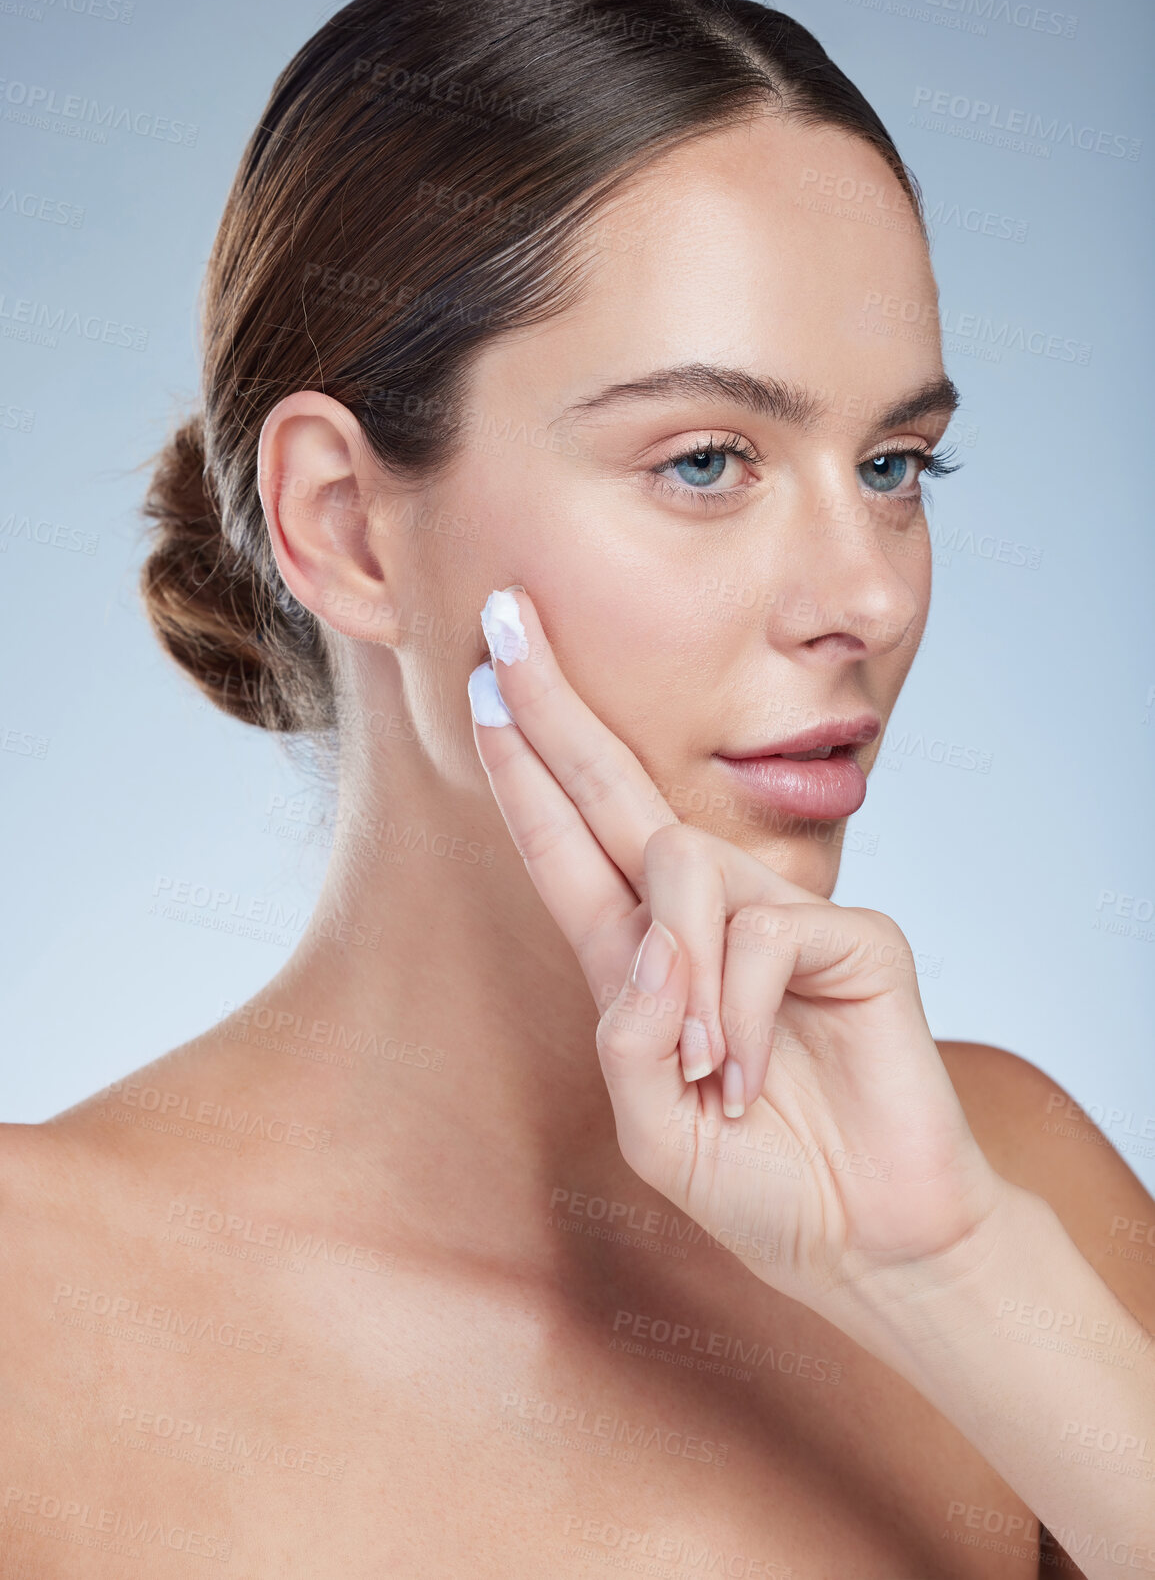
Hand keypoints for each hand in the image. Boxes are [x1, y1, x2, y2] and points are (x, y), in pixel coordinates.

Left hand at [468, 585, 1005, 1317]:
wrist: (869, 1240)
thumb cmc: (760, 1180)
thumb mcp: (654, 1126)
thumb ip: (632, 1034)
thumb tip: (658, 939)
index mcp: (643, 958)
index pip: (570, 845)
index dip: (527, 769)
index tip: (488, 685)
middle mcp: (703, 919)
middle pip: (617, 795)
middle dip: (556, 712)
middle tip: (503, 623)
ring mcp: (777, 917)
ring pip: (684, 869)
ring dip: (682, 978)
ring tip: (711, 1074)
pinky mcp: (850, 935)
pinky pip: (762, 934)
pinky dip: (742, 1014)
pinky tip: (754, 1076)